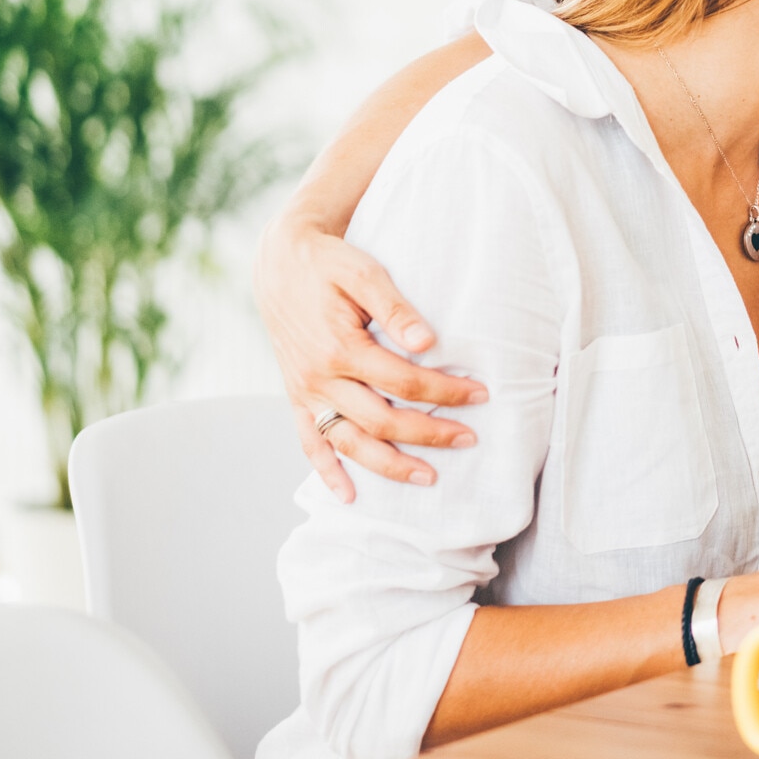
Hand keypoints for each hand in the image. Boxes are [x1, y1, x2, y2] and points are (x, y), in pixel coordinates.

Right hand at [255, 213, 488, 499]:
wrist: (279, 262)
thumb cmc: (330, 264)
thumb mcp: (364, 273)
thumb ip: (395, 309)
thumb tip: (427, 343)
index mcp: (339, 347)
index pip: (403, 382)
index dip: (444, 392)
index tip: (479, 394)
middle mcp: (319, 377)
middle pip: (381, 420)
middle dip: (428, 434)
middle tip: (468, 440)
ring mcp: (305, 391)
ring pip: (348, 441)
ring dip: (388, 466)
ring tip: (428, 478)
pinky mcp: (296, 396)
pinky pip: (309, 441)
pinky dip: (327, 471)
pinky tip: (349, 495)